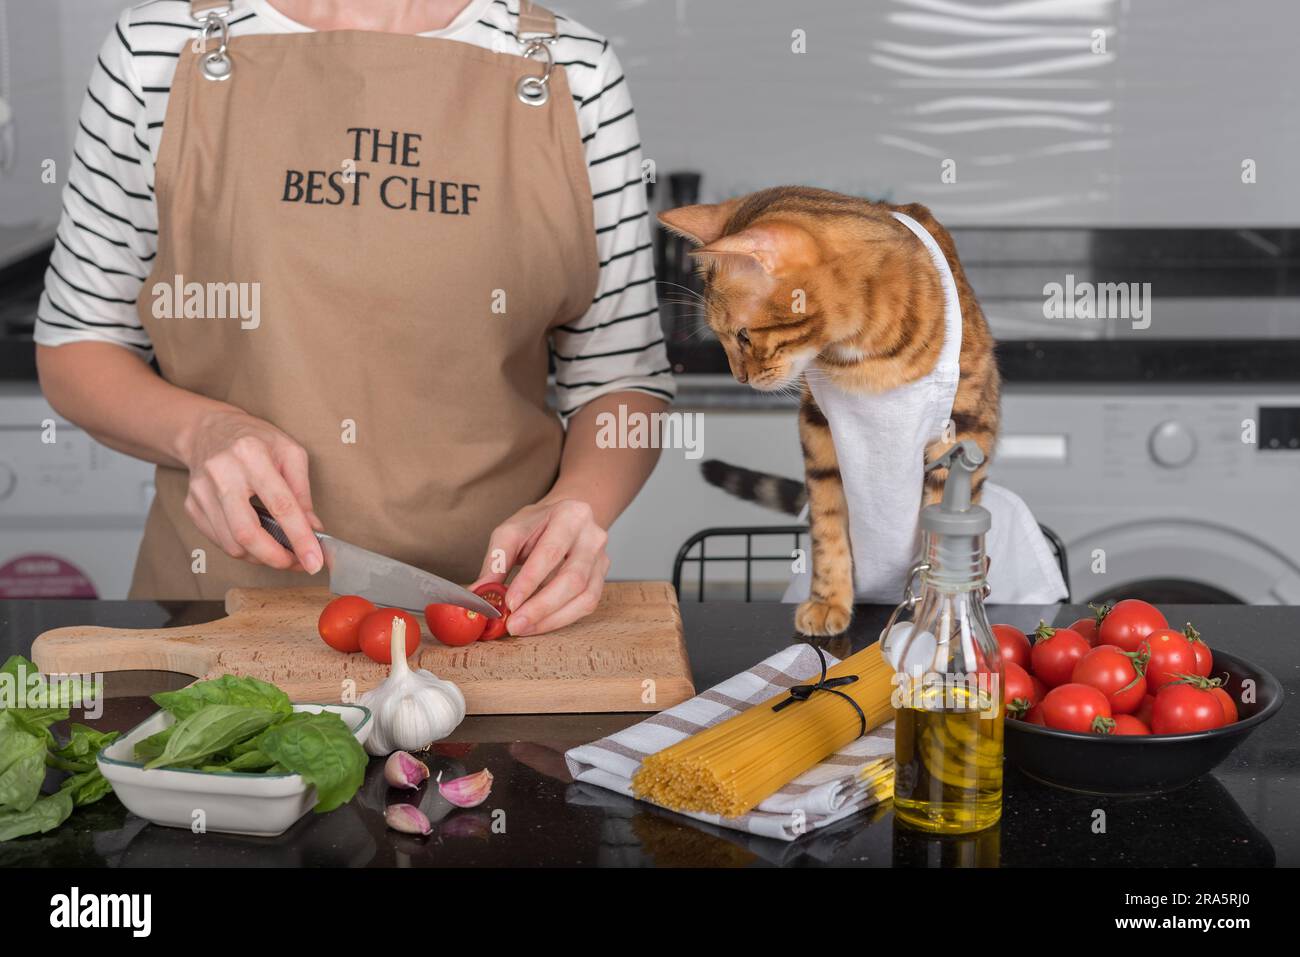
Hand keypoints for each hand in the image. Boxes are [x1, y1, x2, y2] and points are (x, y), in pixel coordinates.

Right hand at [179, 409, 323, 572]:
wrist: (208, 430)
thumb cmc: (255, 440)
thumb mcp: (289, 452)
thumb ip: (302, 491)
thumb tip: (313, 529)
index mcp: (251, 454)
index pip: (280, 505)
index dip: (300, 537)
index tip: (314, 560)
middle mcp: (222, 473)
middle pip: (247, 532)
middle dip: (275, 557)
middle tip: (296, 563)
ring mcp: (201, 491)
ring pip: (231, 543)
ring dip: (261, 557)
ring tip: (281, 552)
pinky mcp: (191, 506)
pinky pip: (219, 540)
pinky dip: (243, 549)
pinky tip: (258, 541)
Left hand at [474, 499, 608, 635]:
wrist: (565, 519)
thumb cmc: (537, 524)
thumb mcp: (511, 531)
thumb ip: (496, 560)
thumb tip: (480, 592)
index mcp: (570, 516)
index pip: (551, 552)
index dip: (530, 581)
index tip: (510, 603)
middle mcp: (592, 537)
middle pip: (573, 579)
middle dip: (541, 607)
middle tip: (515, 624)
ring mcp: (602, 559)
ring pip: (584, 597)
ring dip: (552, 618)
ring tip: (523, 627)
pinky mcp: (602, 579)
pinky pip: (587, 605)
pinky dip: (561, 619)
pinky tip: (539, 623)